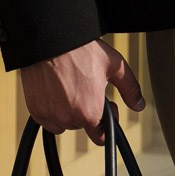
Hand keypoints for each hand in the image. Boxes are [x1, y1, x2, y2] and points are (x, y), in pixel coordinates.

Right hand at [19, 39, 145, 145]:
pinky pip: (46, 119)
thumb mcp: (114, 65)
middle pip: (81, 126)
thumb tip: (139, 105)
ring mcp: (49, 115)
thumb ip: (130, 88)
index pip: (100, 137)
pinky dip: (52, 109)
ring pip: (63, 123)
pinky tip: (55, 91)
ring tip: (70, 87)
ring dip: (68, 112)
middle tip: (86, 89)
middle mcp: (68, 118)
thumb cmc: (81, 50)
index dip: (106, 124)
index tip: (106, 109)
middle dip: (86, 112)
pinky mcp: (35, 109)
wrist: (50, 38)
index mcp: (89, 113)